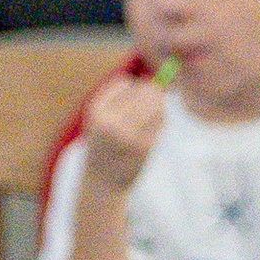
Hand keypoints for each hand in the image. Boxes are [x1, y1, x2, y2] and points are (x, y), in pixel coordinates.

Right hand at [80, 72, 169, 193]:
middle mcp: (112, 123)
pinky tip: (150, 129)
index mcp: (98, 112)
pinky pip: (161, 122)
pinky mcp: (145, 146)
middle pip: (145, 92)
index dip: (135, 86)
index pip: (126, 84)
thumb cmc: (102, 141)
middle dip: (152, 92)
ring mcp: (130, 136)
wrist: (102, 178)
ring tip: (150, 115)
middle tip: (153, 96)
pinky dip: (160, 121)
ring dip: (158, 106)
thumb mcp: (100, 115)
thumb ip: (118, 95)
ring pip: (157, 105)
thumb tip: (150, 80)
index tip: (134, 93)